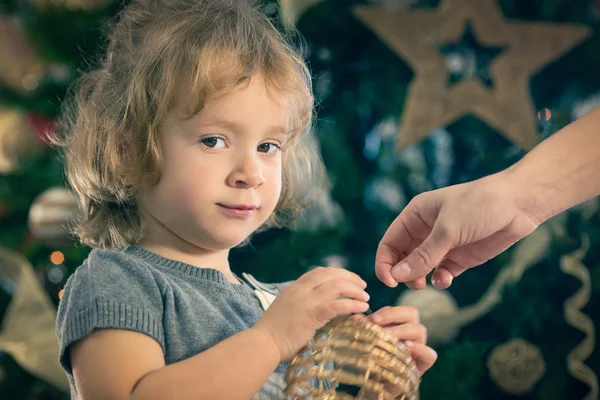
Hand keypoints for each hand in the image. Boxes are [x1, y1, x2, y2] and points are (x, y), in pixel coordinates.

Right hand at [253, 267, 369, 361]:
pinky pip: (338, 304)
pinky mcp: (313, 313)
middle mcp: (301, 288)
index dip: (338, 273)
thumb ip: (304, 305)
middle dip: (350, 278)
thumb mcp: (288, 310)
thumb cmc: (274, 333)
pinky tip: (361, 308)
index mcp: (294, 287)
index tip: (349, 279)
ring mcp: (307, 299)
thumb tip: (324, 308)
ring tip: (365, 298)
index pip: (319, 271)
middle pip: (332, 274)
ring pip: (338, 285)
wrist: (264, 343)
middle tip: (363, 287)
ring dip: (355, 290)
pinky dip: (353, 304)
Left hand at [353, 306, 436, 373]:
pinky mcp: (423, 364)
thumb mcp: (364, 342)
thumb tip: (355, 317)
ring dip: (402, 330)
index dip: (385, 312)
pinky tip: (406, 347)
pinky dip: (420, 349)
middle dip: (393, 315)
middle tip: (377, 322)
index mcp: (399, 324)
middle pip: (411, 313)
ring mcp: (419, 348)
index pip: (397, 309)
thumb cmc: (371, 359)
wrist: (375, 384)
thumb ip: (362, 328)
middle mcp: (411, 333)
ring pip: (420, 329)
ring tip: (387, 336)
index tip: (370, 319)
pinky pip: (430, 354)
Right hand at [375, 173, 539, 289]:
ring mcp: (443, 245)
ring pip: (420, 268)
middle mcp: (425, 230)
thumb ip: (422, 255)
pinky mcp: (459, 258)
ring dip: (419, 279)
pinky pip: (440, 273)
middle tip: (412, 285)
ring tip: (424, 284)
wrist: (519, 204)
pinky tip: (445, 279)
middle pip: (402, 258)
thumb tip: (396, 276)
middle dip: (402, 273)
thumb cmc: (479, 205)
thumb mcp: (448, 229)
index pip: (389, 242)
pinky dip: (439, 280)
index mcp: (416, 215)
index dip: (385, 262)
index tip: (389, 281)